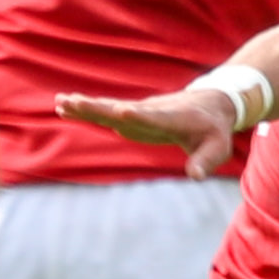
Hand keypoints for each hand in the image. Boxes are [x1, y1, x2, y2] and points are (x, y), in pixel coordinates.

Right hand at [55, 85, 239, 176]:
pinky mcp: (131, 115)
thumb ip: (206, 161)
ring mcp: (139, 112)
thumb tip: (195, 176)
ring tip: (60, 102)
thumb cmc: (214, 130)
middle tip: (73, 101)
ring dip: (85, 106)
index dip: (138, 115)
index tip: (120, 111)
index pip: (153, 117)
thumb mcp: (218, 147)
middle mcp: (151, 112)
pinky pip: (105, 112)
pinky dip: (86, 109)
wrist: (210, 105)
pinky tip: (63, 107)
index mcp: (172, 119)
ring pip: (108, 108)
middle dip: (98, 107)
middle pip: (121, 110)